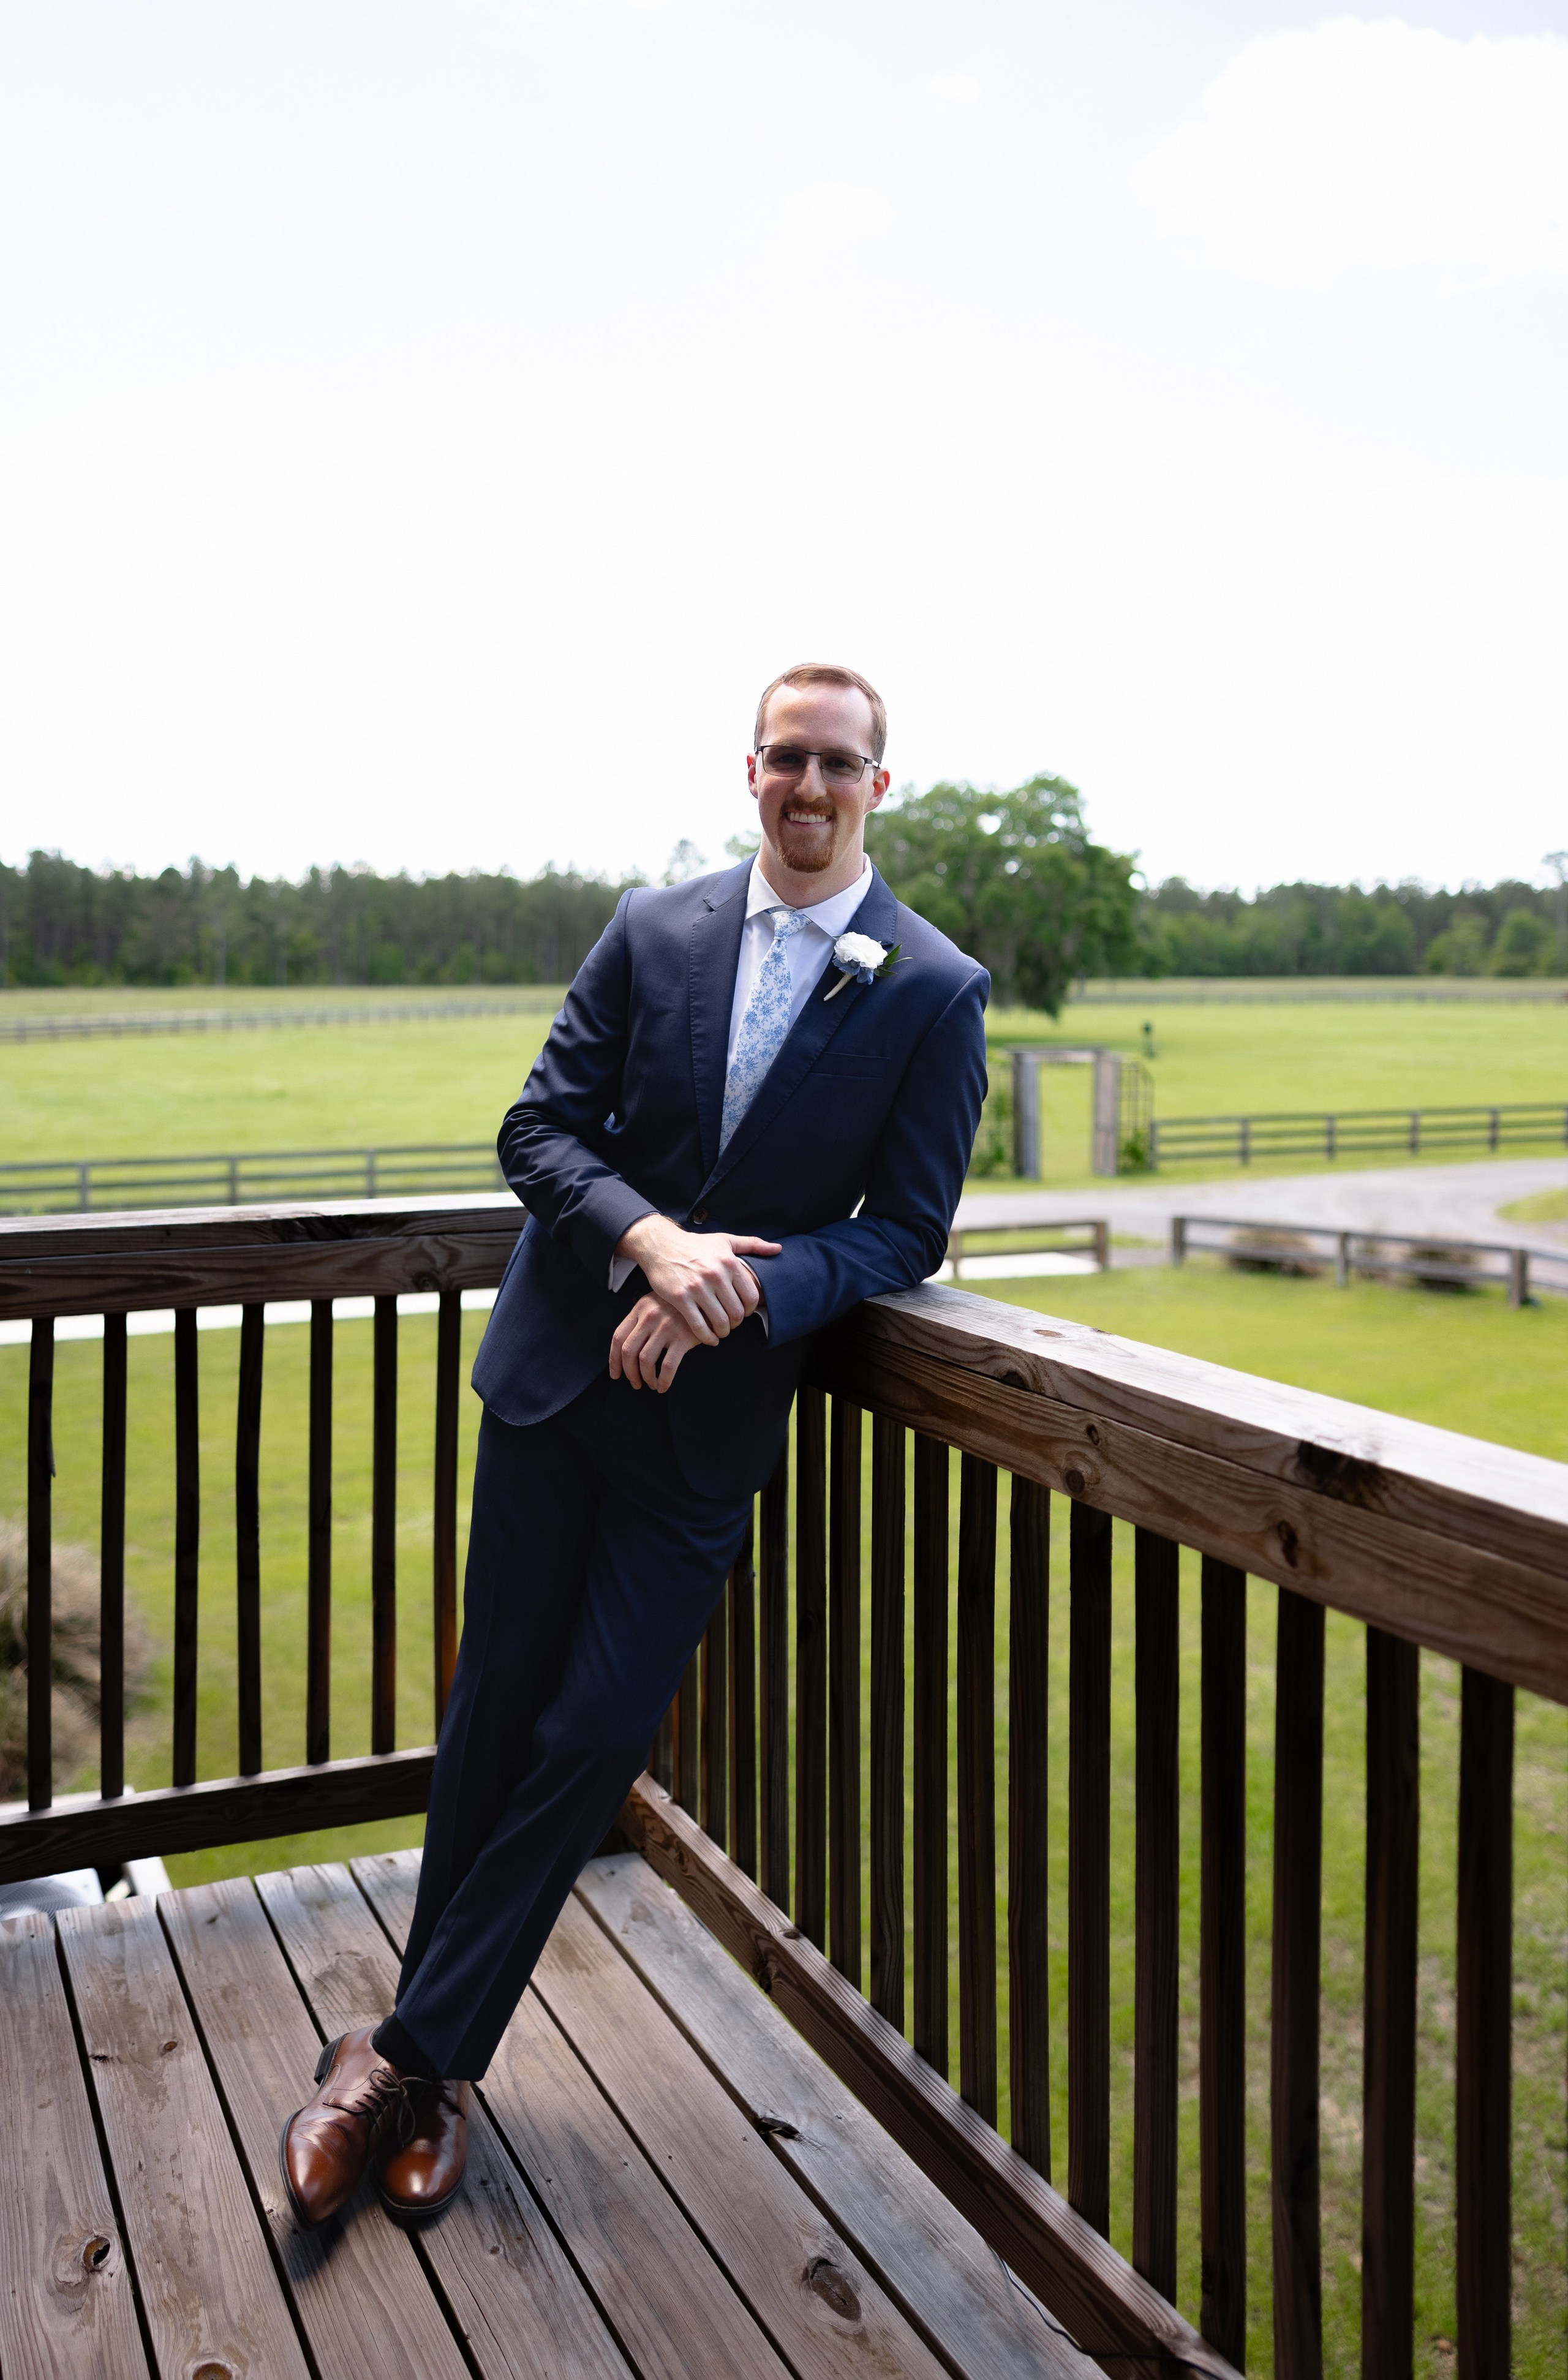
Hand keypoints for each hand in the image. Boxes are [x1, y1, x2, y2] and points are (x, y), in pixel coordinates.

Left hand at [608, 1293, 704, 1392]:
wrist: (709, 1300)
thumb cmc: (682, 1305)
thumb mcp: (658, 1303)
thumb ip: (643, 1319)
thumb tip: (628, 1349)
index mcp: (641, 1308)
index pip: (618, 1336)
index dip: (613, 1359)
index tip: (615, 1373)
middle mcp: (650, 1316)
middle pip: (628, 1351)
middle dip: (629, 1372)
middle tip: (634, 1383)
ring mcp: (666, 1326)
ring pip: (645, 1360)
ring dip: (646, 1378)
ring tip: (651, 1384)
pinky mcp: (683, 1337)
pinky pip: (667, 1366)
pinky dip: (663, 1380)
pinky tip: (663, 1386)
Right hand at [612, 1215, 779, 1345]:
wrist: (661, 1245)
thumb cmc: (695, 1244)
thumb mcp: (725, 1240)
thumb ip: (753, 1244)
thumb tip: (778, 1249)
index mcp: (729, 1262)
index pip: (751, 1297)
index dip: (750, 1310)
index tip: (743, 1312)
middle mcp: (715, 1275)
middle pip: (736, 1312)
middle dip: (736, 1323)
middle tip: (731, 1324)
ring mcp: (697, 1288)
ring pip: (720, 1321)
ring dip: (723, 1332)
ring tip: (721, 1331)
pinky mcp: (680, 1298)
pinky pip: (699, 1325)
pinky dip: (707, 1337)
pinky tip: (709, 1339)